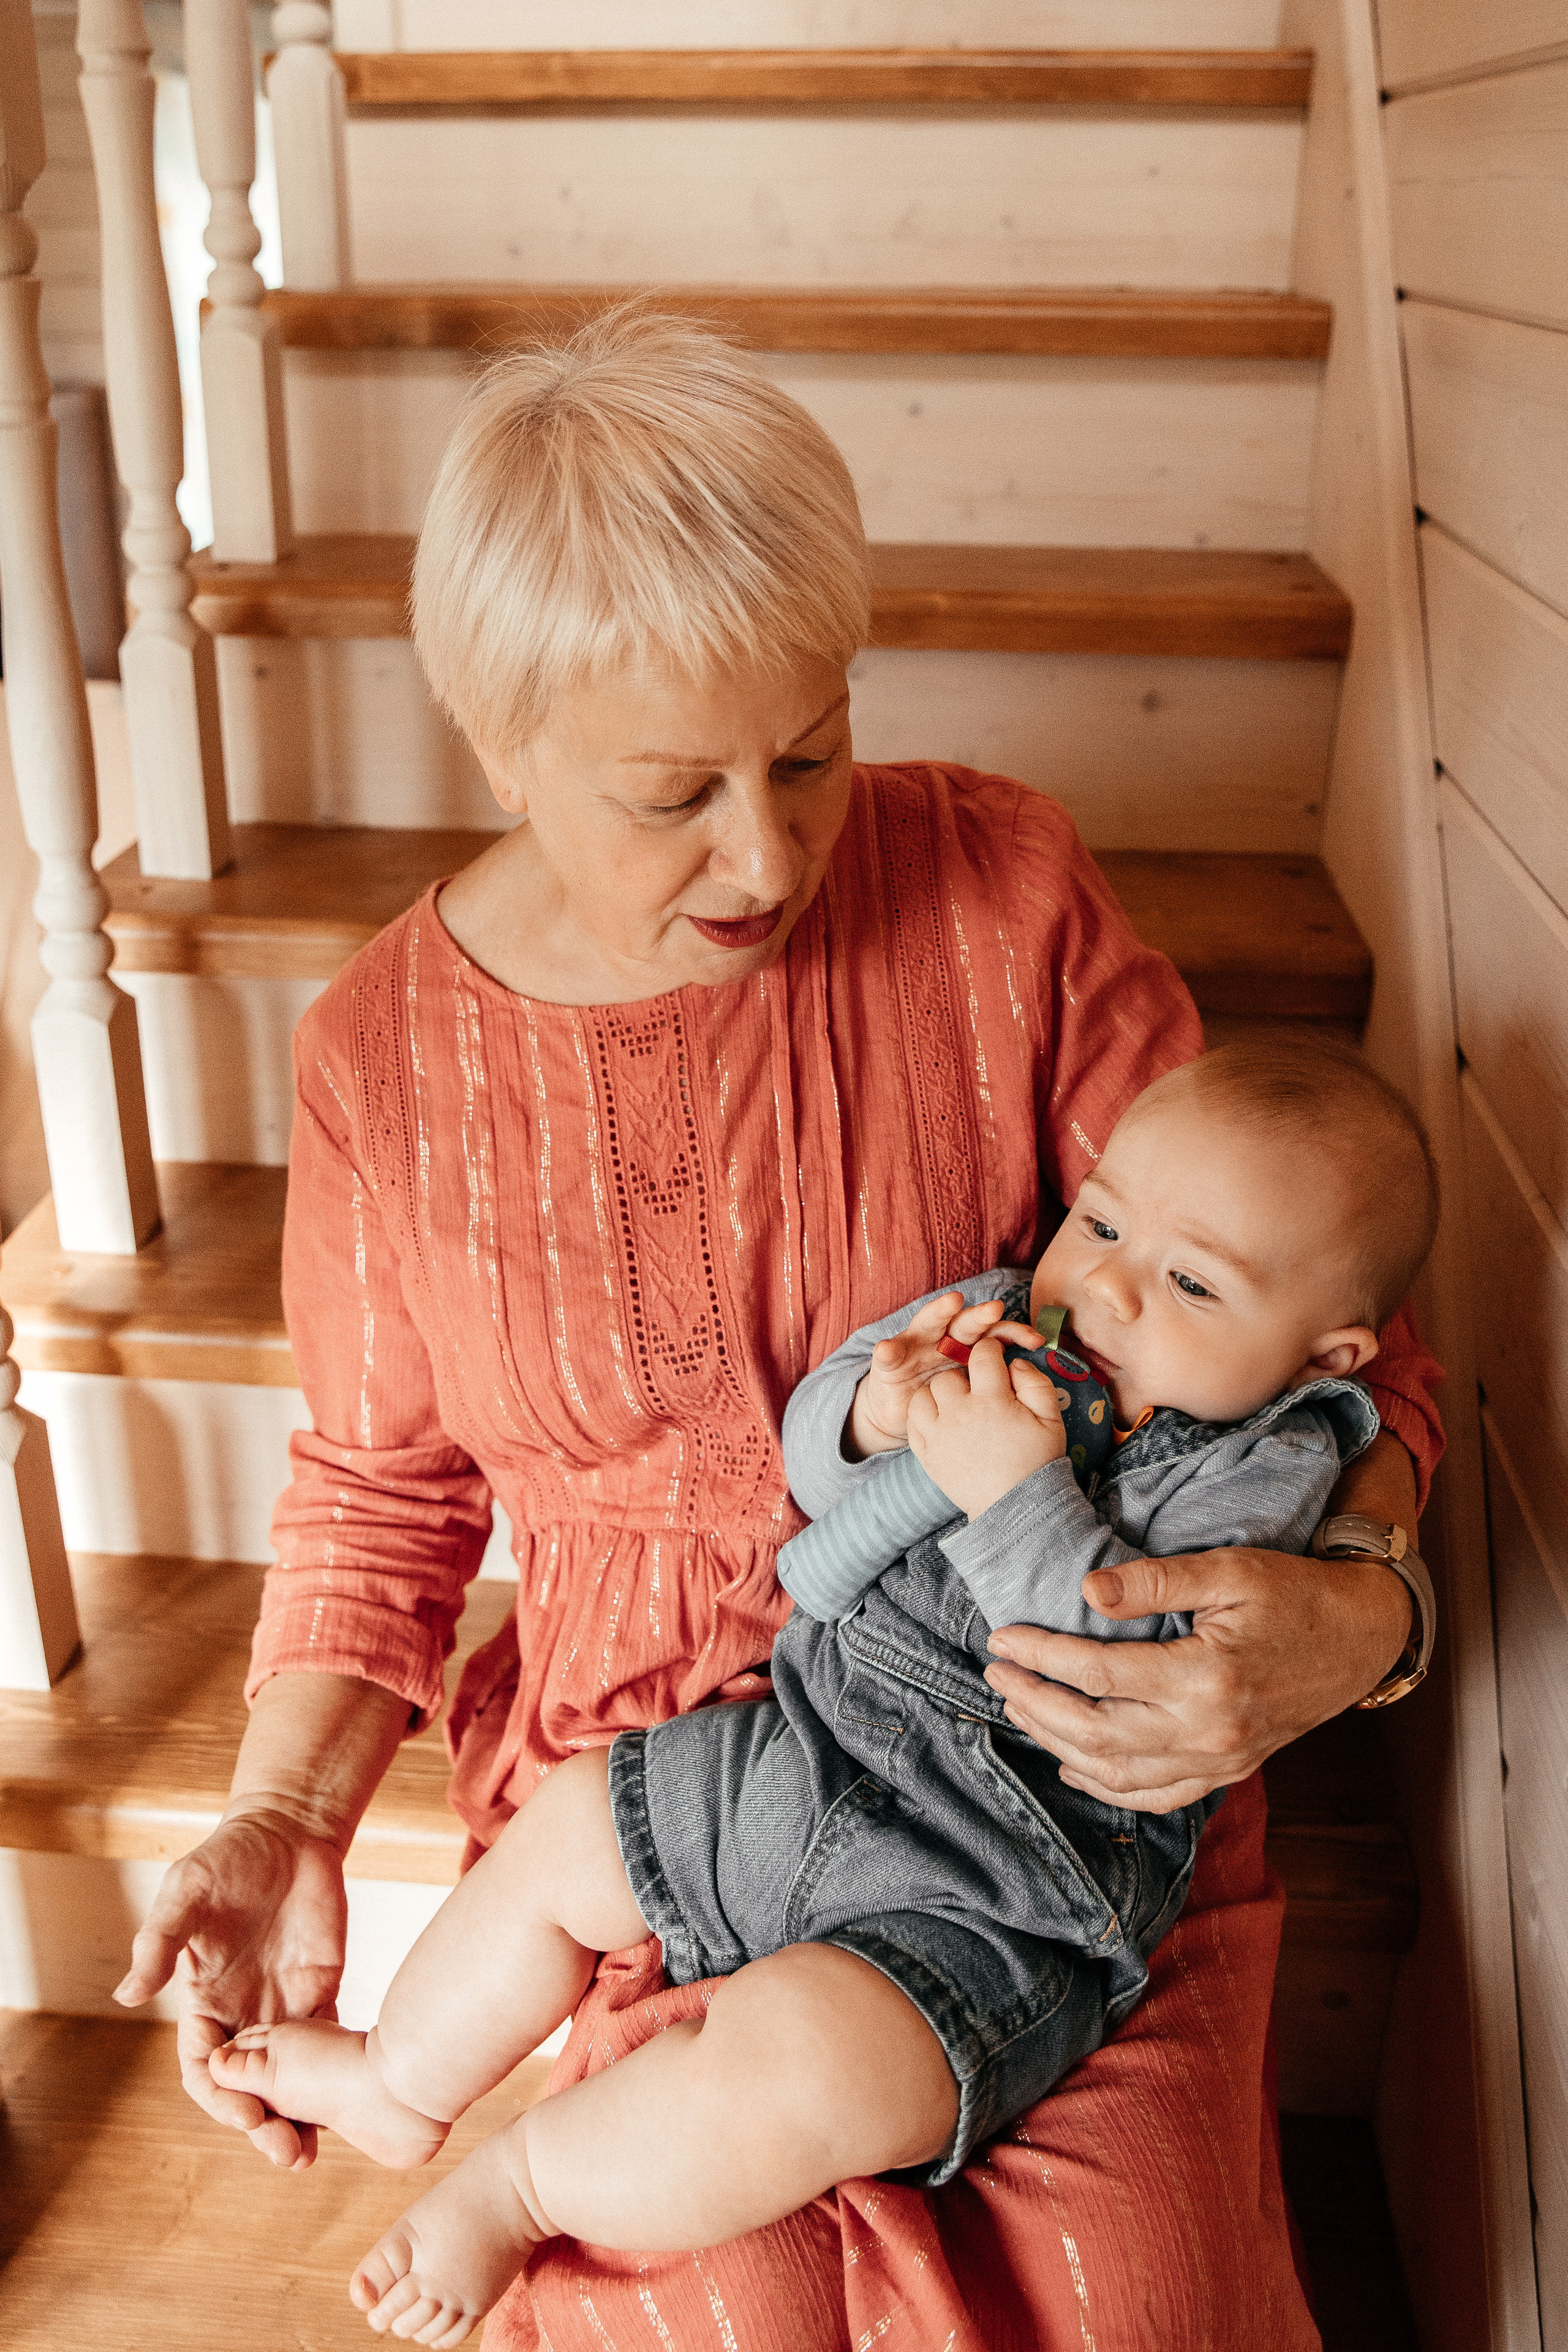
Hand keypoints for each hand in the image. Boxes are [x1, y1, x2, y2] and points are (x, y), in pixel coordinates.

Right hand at [114, 1803, 350, 2169]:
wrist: (287, 1831)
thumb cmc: (227, 1857)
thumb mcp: (186, 1892)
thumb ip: (159, 1943)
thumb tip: (126, 1994)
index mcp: (204, 1999)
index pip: (205, 2066)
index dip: (219, 2095)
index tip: (243, 2114)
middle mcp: (241, 2012)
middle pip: (248, 2084)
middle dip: (261, 2123)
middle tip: (287, 2152)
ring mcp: (282, 2006)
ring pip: (287, 2076)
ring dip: (297, 2115)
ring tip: (311, 2152)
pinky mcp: (321, 1990)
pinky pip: (326, 2044)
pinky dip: (333, 2077)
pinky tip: (348, 2105)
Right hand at [848, 1293, 1038, 1456]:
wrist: (901, 1416)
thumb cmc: (944, 1401)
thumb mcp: (970, 1390)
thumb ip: (995, 1378)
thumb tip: (1032, 1374)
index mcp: (967, 1347)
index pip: (993, 1335)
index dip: (1013, 1334)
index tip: (1035, 1339)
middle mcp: (943, 1339)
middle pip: (964, 1323)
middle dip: (980, 1315)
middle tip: (996, 1309)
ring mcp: (915, 1346)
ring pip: (928, 1323)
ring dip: (939, 1311)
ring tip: (952, 1303)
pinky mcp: (889, 1362)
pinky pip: (888, 1355)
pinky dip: (888, 1351)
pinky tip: (888, 1349)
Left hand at [906, 1336, 1065, 1517]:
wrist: (1016, 1507)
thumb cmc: (1037, 1461)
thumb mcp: (1050, 1419)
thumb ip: (1035, 1383)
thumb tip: (1014, 1362)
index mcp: (992, 1400)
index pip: (983, 1355)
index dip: (990, 1350)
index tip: (994, 1357)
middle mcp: (960, 1413)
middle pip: (948, 1376)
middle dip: (963, 1377)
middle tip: (976, 1391)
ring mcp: (939, 1435)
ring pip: (923, 1396)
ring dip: (937, 1395)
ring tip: (954, 1406)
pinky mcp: (927, 1455)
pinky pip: (913, 1424)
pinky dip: (922, 1418)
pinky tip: (940, 1423)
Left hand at [983, 1545, 1414, 1812]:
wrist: (1361, 1637)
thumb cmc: (1295, 1594)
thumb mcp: (1229, 1570)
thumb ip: (1156, 1583)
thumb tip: (1087, 1593)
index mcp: (1206, 1677)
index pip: (1097, 1673)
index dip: (1041, 1655)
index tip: (1002, 1637)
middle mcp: (1209, 1732)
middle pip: (1095, 1731)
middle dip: (1034, 1703)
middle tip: (996, 1674)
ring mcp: (1219, 1760)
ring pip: (1116, 1773)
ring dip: (1058, 1744)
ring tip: (1019, 1709)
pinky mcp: (1228, 1771)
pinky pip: (1155, 1796)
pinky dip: (1106, 1786)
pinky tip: (1073, 1764)